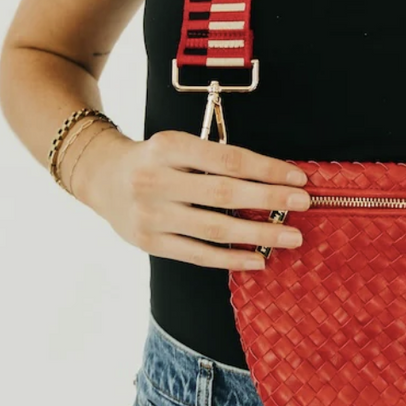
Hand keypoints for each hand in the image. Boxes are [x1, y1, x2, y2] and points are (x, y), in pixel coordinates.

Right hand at [69, 127, 311, 269]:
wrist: (101, 178)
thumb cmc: (155, 160)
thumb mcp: (179, 145)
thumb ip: (216, 161)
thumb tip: (275, 181)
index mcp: (168, 147)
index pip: (227, 159)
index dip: (266, 169)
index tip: (298, 178)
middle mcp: (156, 180)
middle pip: (223, 193)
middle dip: (269, 199)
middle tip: (303, 205)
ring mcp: (150, 214)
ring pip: (214, 228)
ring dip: (258, 234)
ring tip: (291, 236)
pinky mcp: (149, 243)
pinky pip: (197, 255)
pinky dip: (231, 259)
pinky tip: (259, 259)